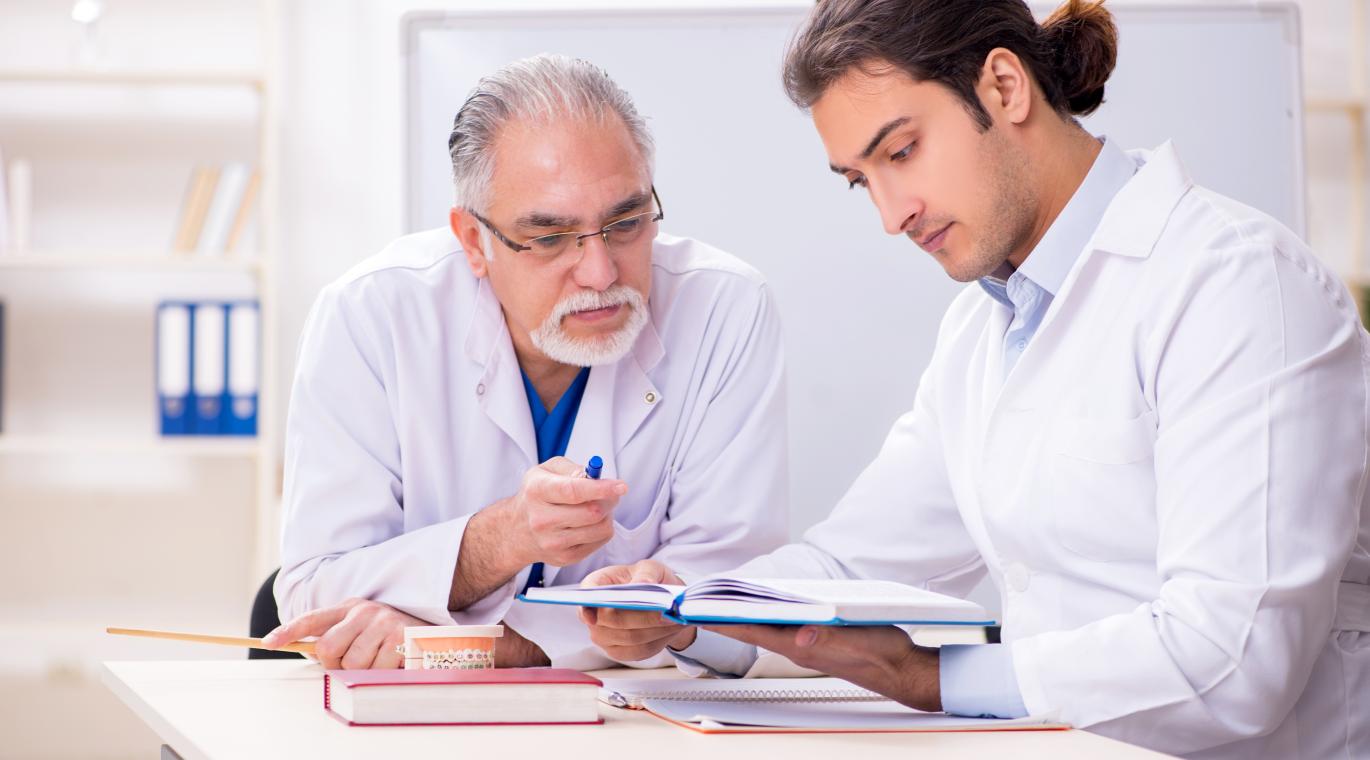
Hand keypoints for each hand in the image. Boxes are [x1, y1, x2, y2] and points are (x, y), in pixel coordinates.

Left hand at [261, 598, 425, 668]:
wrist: (430, 627)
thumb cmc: (387, 632)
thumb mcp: (361, 627)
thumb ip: (335, 636)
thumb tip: (305, 651)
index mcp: (349, 607)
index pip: (312, 619)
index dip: (288, 631)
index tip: (268, 643)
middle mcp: (365, 611)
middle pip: (328, 648)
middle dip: (334, 664)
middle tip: (350, 663)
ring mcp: (384, 624)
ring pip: (352, 664)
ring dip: (361, 672)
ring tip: (375, 661)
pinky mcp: (401, 639)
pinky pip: (376, 671)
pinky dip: (381, 675)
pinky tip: (391, 663)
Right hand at [506, 456, 628, 567]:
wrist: (516, 530)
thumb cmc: (537, 495)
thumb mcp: (546, 470)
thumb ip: (572, 468)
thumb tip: (596, 477)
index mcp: (537, 491)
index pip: (573, 491)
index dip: (601, 488)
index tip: (621, 486)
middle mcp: (541, 519)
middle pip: (592, 512)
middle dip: (609, 499)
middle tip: (610, 493)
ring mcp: (552, 542)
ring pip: (600, 528)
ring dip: (607, 515)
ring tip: (597, 507)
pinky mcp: (564, 558)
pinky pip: (599, 541)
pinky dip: (602, 529)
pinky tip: (589, 522)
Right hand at [578, 559, 696, 661]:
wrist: (658, 602)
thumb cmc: (648, 580)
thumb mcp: (651, 567)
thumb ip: (646, 572)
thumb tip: (643, 583)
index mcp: (596, 585)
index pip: (585, 596)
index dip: (586, 608)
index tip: (593, 618)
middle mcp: (593, 613)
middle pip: (613, 620)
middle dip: (643, 617)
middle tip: (667, 612)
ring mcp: (603, 636)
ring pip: (629, 638)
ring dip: (654, 630)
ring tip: (675, 620)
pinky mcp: (618, 651)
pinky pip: (638, 650)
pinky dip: (657, 641)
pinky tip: (669, 630)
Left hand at [703, 624, 941, 711]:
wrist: (903, 671)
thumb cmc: (884, 656)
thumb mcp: (858, 642)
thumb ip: (828, 639)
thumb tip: (801, 635)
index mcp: (802, 646)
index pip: (753, 630)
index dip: (724, 620)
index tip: (698, 610)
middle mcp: (799, 646)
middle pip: (753, 627)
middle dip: (725, 614)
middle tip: (698, 601)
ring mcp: (807, 644)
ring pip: (766, 626)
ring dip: (743, 614)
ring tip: (720, 600)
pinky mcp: (817, 640)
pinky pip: (783, 625)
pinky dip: (767, 613)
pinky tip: (763, 605)